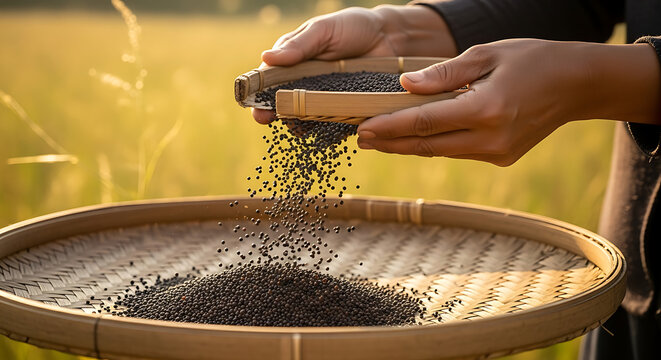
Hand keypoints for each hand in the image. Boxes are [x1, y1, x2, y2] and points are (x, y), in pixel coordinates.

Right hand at [252, 5, 456, 123]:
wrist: (391, 38)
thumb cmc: (352, 27)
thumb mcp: (323, 30)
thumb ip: (299, 45)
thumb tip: (266, 58)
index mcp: (294, 63)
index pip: (270, 82)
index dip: (260, 96)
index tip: (255, 108)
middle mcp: (306, 84)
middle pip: (284, 105)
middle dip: (275, 115)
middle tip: (269, 121)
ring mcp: (325, 100)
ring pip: (306, 119)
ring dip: (300, 127)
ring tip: (299, 129)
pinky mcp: (345, 111)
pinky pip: (333, 127)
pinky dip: (328, 134)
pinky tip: (325, 136)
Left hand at [357, 39, 660, 165]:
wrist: (577, 85)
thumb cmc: (532, 60)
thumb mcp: (487, 54)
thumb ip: (443, 74)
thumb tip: (405, 86)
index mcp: (485, 109)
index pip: (424, 122)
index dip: (389, 127)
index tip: (362, 129)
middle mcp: (490, 138)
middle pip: (427, 145)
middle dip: (390, 143)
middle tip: (360, 140)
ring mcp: (497, 152)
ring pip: (440, 152)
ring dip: (408, 146)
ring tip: (379, 140)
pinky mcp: (501, 157)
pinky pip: (458, 152)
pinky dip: (433, 145)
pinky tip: (413, 139)